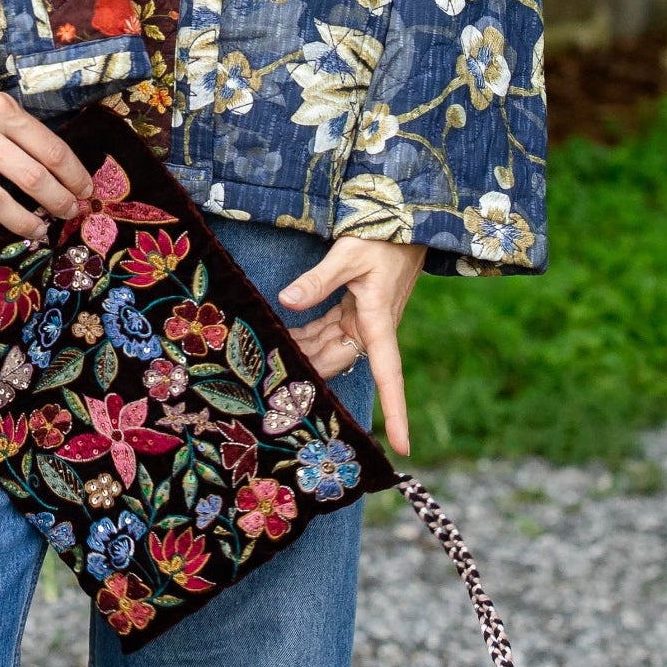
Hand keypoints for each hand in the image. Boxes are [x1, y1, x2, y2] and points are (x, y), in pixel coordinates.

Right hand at [0, 78, 93, 246]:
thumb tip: (51, 161)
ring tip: (40, 232)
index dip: (74, 176)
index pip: (51, 150)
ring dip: (26, 224)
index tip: (85, 190)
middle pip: (33, 179)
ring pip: (0, 203)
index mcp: (2, 111)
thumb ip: (16, 125)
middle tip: (70, 214)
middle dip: (59, 202)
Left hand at [279, 235, 427, 452]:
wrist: (401, 220)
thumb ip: (318, 280)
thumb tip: (287, 301)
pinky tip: (280, 336)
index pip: (391, 376)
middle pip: (337, 363)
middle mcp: (370, 329)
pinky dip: (304, 336)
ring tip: (264, 360)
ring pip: (327, 349)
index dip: (396, 411)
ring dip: (302, 354)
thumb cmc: (381, 237)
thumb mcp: (349, 255)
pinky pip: (325, 332)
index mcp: (378, 323)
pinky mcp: (352, 311)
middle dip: (310, 376)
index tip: (402, 446)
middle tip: (269, 387)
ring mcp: (361, 322)